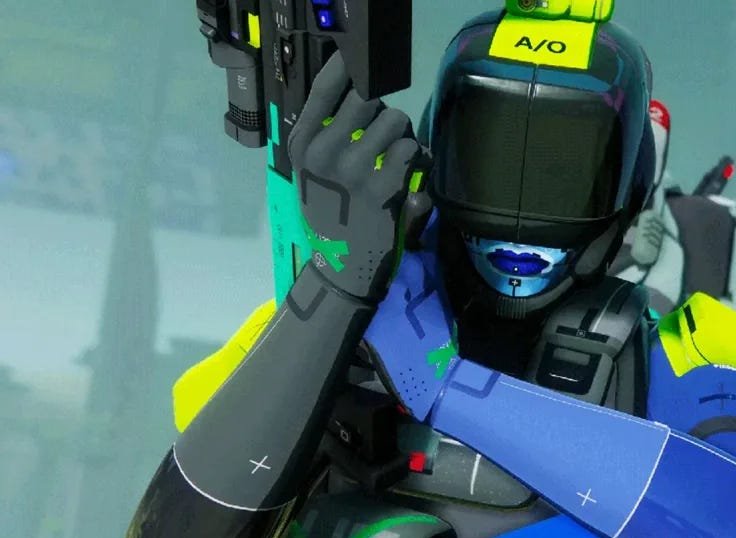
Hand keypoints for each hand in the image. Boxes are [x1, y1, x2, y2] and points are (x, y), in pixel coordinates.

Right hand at [288, 51, 421, 299]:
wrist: (340, 267)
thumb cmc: (328, 213)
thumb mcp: (312, 172)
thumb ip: (326, 131)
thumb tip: (360, 85)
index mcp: (303, 144)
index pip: (324, 87)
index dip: (348, 64)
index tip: (362, 58)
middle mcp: (323, 152)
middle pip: (367, 95)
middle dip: (382, 109)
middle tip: (384, 130)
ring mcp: (353, 169)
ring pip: (396, 120)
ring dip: (403, 135)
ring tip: (396, 157)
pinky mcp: (384, 187)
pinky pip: (413, 150)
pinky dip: (419, 160)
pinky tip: (410, 176)